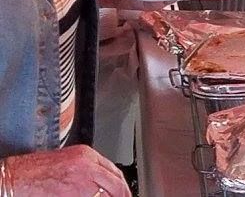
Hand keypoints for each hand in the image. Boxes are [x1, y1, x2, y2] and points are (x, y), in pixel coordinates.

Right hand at [4, 145, 129, 195]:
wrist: (15, 178)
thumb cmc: (35, 171)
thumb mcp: (68, 160)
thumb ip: (87, 167)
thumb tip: (101, 180)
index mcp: (87, 155)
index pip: (115, 171)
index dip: (122, 185)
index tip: (125, 193)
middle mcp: (87, 168)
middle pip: (116, 185)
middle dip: (121, 195)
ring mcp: (81, 185)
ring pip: (106, 196)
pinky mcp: (73, 196)